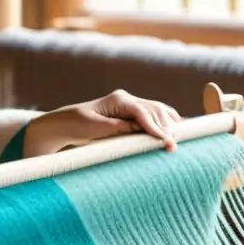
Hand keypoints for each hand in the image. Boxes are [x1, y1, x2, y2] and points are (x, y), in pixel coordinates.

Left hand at [24, 89, 181, 156]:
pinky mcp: (131, 112)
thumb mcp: (95, 128)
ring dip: (169, 124)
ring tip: (177, 140)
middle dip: (166, 127)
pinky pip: (153, 114)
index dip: (156, 128)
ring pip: (157, 110)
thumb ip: (118, 127)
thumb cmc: (77, 125)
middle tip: (174, 146)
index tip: (166, 142)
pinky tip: (176, 130)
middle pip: (154, 109)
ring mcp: (130, 103)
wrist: (66, 123)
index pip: (143, 112)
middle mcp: (127, 98)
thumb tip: (140, 129)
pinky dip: (165, 121)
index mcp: (118, 100)